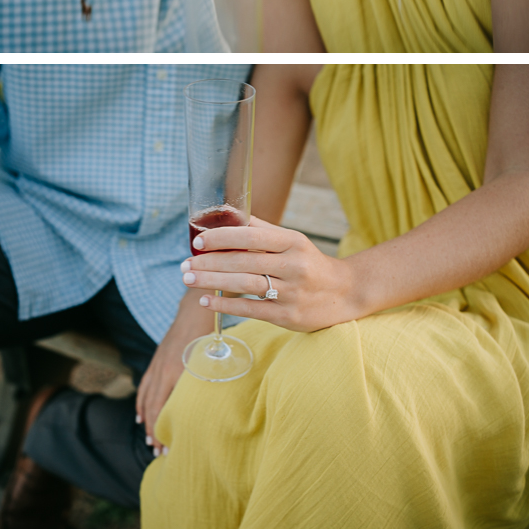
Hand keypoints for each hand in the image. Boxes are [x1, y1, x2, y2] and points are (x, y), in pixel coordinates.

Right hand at [136, 289, 213, 454]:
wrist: (196, 306)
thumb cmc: (209, 332)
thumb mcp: (209, 358)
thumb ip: (205, 381)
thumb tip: (209, 407)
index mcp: (176, 372)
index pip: (163, 409)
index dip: (163, 430)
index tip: (168, 449)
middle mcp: (162, 370)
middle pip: (153, 407)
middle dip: (154, 431)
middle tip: (158, 453)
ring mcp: (157, 364)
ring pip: (146, 398)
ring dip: (146, 420)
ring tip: (149, 439)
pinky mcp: (156, 359)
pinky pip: (145, 385)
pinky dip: (142, 402)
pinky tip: (141, 414)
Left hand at [181, 214, 357, 332]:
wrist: (345, 293)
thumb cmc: (309, 262)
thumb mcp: (291, 240)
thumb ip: (260, 229)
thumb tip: (227, 212)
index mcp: (292, 242)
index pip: (251, 237)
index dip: (222, 238)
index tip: (198, 241)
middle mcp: (293, 265)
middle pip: (244, 262)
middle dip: (210, 263)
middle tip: (184, 265)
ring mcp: (291, 292)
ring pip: (246, 285)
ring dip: (213, 282)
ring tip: (189, 280)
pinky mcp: (289, 316)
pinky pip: (252, 310)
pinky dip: (227, 305)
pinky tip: (207, 301)